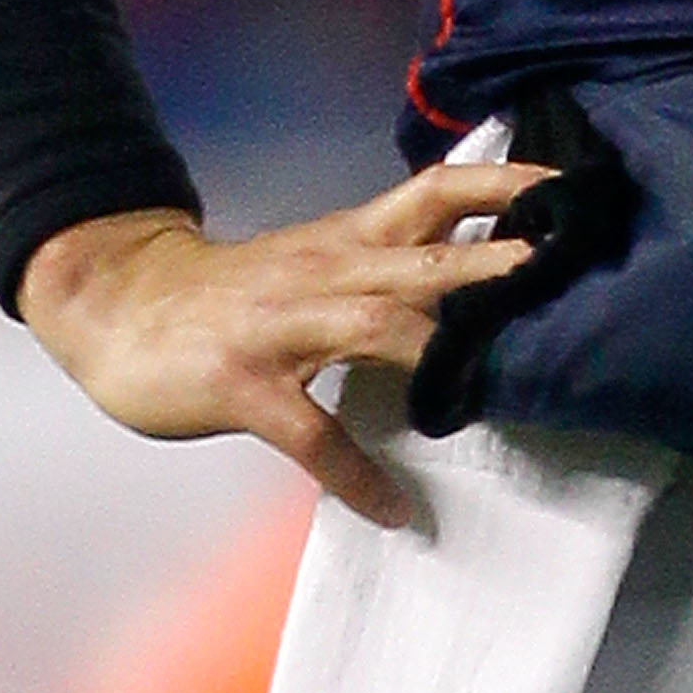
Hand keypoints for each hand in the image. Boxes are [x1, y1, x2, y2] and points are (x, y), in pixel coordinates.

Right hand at [18, 164, 544, 526]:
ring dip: (438, 346)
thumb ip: (392, 255)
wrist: (119, 300)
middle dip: (496, 263)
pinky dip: (353, 473)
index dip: (506, 183)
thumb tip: (487, 263)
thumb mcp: (319, 253)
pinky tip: (393, 508)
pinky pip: (308, 433)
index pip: (437, 189)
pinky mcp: (241, 385)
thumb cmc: (237, 289)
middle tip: (568, 267)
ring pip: (373, 326)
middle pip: (423, 256)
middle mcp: (326, 270)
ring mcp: (281, 326)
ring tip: (499, 377)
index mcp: (351, 236)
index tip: (573, 187)